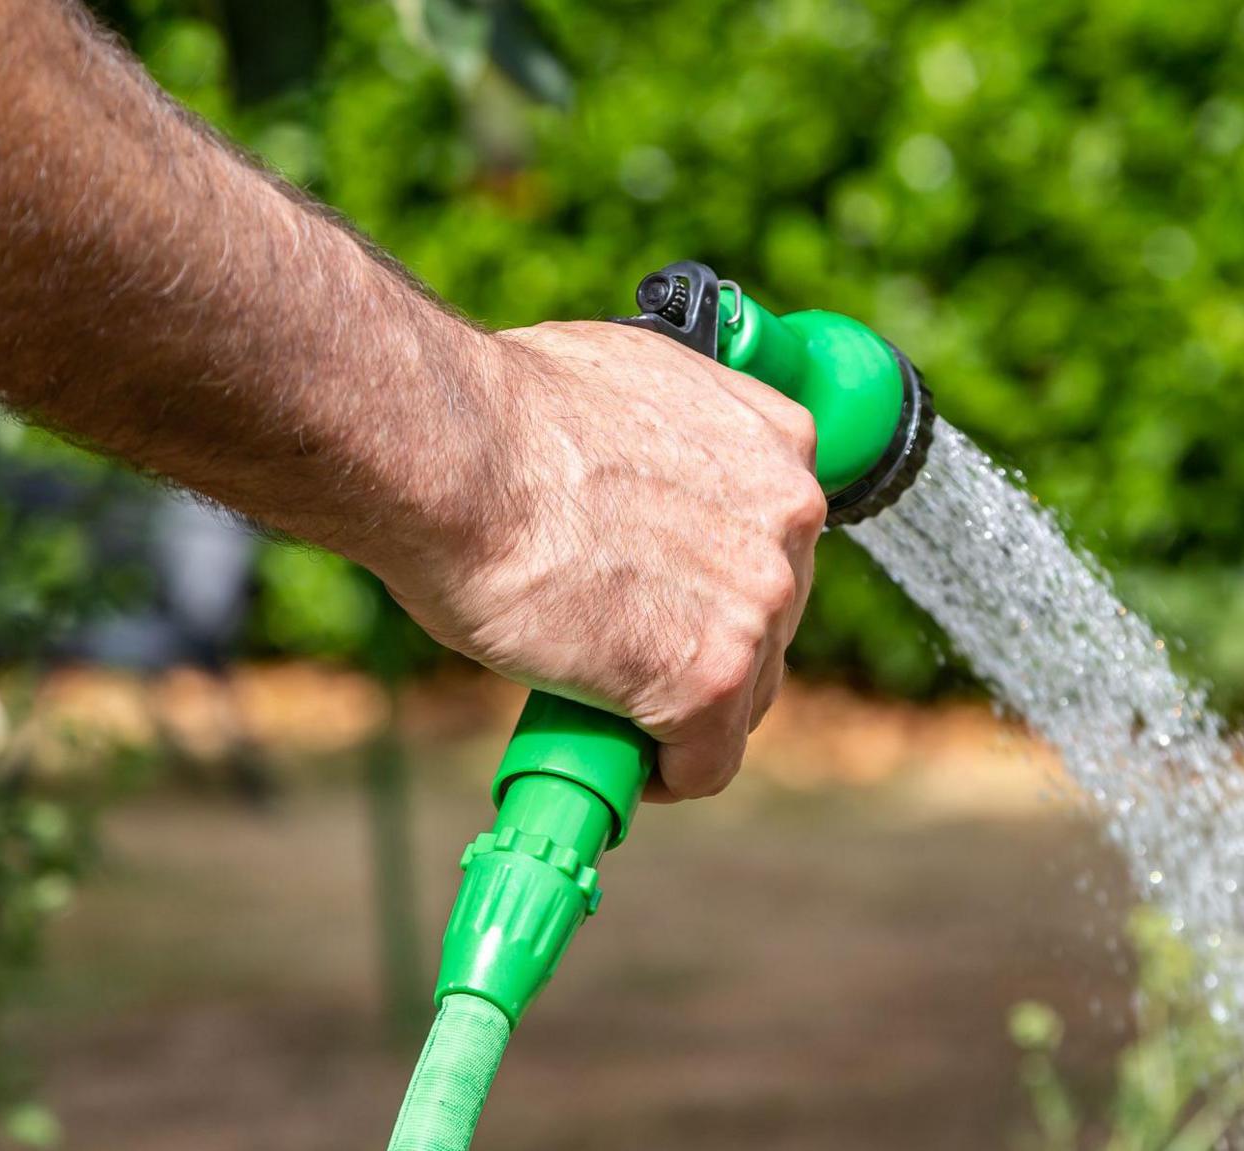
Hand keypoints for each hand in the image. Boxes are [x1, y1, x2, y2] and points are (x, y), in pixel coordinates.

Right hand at [376, 321, 825, 801]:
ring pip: (744, 697)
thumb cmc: (503, 416)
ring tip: (607, 704)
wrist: (453, 451)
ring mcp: (758, 602)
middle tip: (625, 654)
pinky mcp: (712, 678)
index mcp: (777, 440)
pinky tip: (623, 762)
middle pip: (769, 622)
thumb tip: (641, 485)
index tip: (673, 602)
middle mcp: (790, 518)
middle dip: (704, 646)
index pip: (776, 542)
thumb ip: (670, 446)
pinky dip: (667, 776)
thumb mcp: (627, 391)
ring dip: (683, 711)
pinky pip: (708, 763)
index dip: (720, 583)